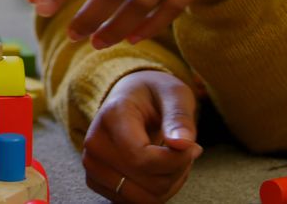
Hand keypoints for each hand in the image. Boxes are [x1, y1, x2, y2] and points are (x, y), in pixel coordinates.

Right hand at [83, 71, 202, 202]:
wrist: (128, 97)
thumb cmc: (154, 95)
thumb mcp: (174, 95)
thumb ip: (179, 118)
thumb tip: (183, 144)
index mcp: (111, 117)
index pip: (142, 158)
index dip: (176, 161)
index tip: (194, 147)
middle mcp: (94, 143)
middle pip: (146, 182)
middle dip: (177, 172)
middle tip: (186, 151)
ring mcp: (91, 164)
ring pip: (142, 199)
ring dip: (168, 185)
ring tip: (173, 161)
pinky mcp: (95, 180)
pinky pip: (133, 202)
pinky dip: (155, 193)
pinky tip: (159, 170)